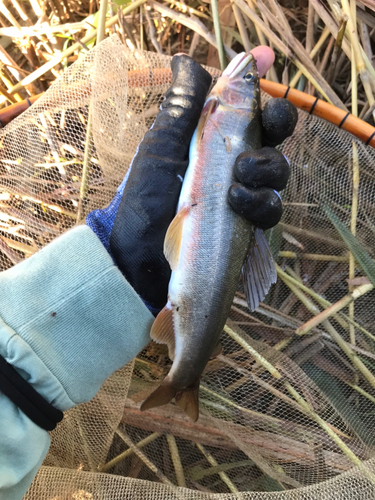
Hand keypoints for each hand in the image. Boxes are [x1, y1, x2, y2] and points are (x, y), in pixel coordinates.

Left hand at [87, 48, 296, 312]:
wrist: (139, 253)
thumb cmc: (145, 197)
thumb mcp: (161, 147)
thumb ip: (182, 107)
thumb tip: (188, 60)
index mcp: (218, 142)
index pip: (253, 111)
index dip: (264, 88)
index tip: (267, 60)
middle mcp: (236, 167)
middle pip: (276, 140)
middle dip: (274, 134)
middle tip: (246, 149)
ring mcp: (245, 197)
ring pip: (280, 174)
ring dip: (266, 172)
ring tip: (236, 183)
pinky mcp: (247, 227)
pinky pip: (272, 209)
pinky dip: (260, 202)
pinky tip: (236, 201)